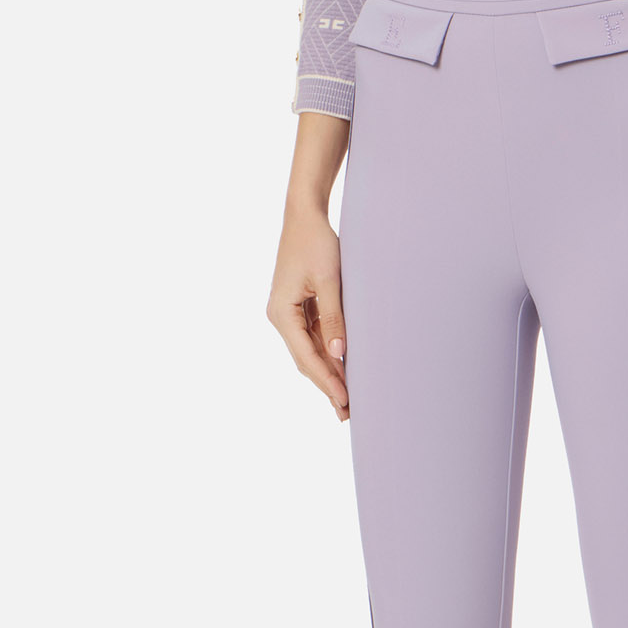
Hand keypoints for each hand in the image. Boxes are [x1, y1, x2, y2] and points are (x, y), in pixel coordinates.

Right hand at [269, 205, 349, 419]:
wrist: (304, 215)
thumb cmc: (317, 242)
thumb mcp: (329, 280)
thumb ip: (335, 318)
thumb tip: (340, 354)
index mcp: (282, 313)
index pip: (307, 357)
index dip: (328, 381)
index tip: (346, 401)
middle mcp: (280, 317)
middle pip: (305, 360)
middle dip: (327, 385)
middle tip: (348, 413)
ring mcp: (287, 313)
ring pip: (309, 351)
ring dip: (328, 372)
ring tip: (347, 397)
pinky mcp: (297, 307)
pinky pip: (313, 337)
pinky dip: (327, 353)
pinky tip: (342, 367)